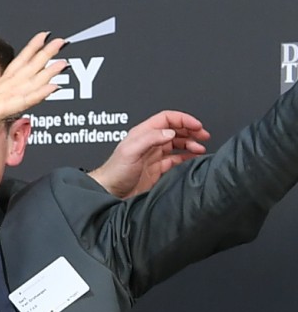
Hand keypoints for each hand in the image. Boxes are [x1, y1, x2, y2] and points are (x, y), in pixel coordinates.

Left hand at [90, 109, 208, 198]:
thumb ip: (150, 139)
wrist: (108, 193)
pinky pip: (176, 159)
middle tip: (203, 135)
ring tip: (200, 148)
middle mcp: (149, 143)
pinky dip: (187, 157)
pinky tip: (193, 158)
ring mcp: (154, 156)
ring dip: (190, 144)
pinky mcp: (157, 169)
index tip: (196, 124)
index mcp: (143, 134)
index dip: (183, 119)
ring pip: (177, 144)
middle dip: (191, 130)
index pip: (167, 119)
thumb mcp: (130, 151)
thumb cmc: (114, 172)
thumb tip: (170, 132)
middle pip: (175, 130)